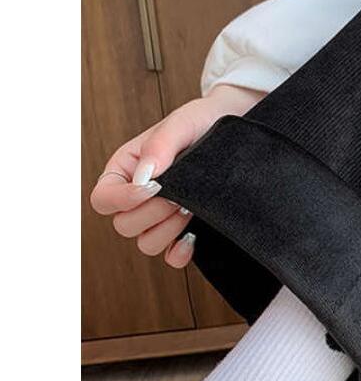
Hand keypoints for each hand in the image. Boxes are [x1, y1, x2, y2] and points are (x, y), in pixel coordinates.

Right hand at [90, 84, 262, 267]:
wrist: (236, 133)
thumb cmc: (202, 123)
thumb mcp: (181, 124)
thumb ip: (160, 146)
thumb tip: (145, 176)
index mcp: (126, 170)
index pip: (102, 199)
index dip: (123, 200)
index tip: (155, 188)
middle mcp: (137, 197)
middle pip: (124, 226)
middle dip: (153, 213)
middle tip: (179, 196)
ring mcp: (160, 217)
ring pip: (146, 244)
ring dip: (167, 231)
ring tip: (190, 208)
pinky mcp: (183, 231)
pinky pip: (170, 257)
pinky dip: (179, 253)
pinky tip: (193, 236)